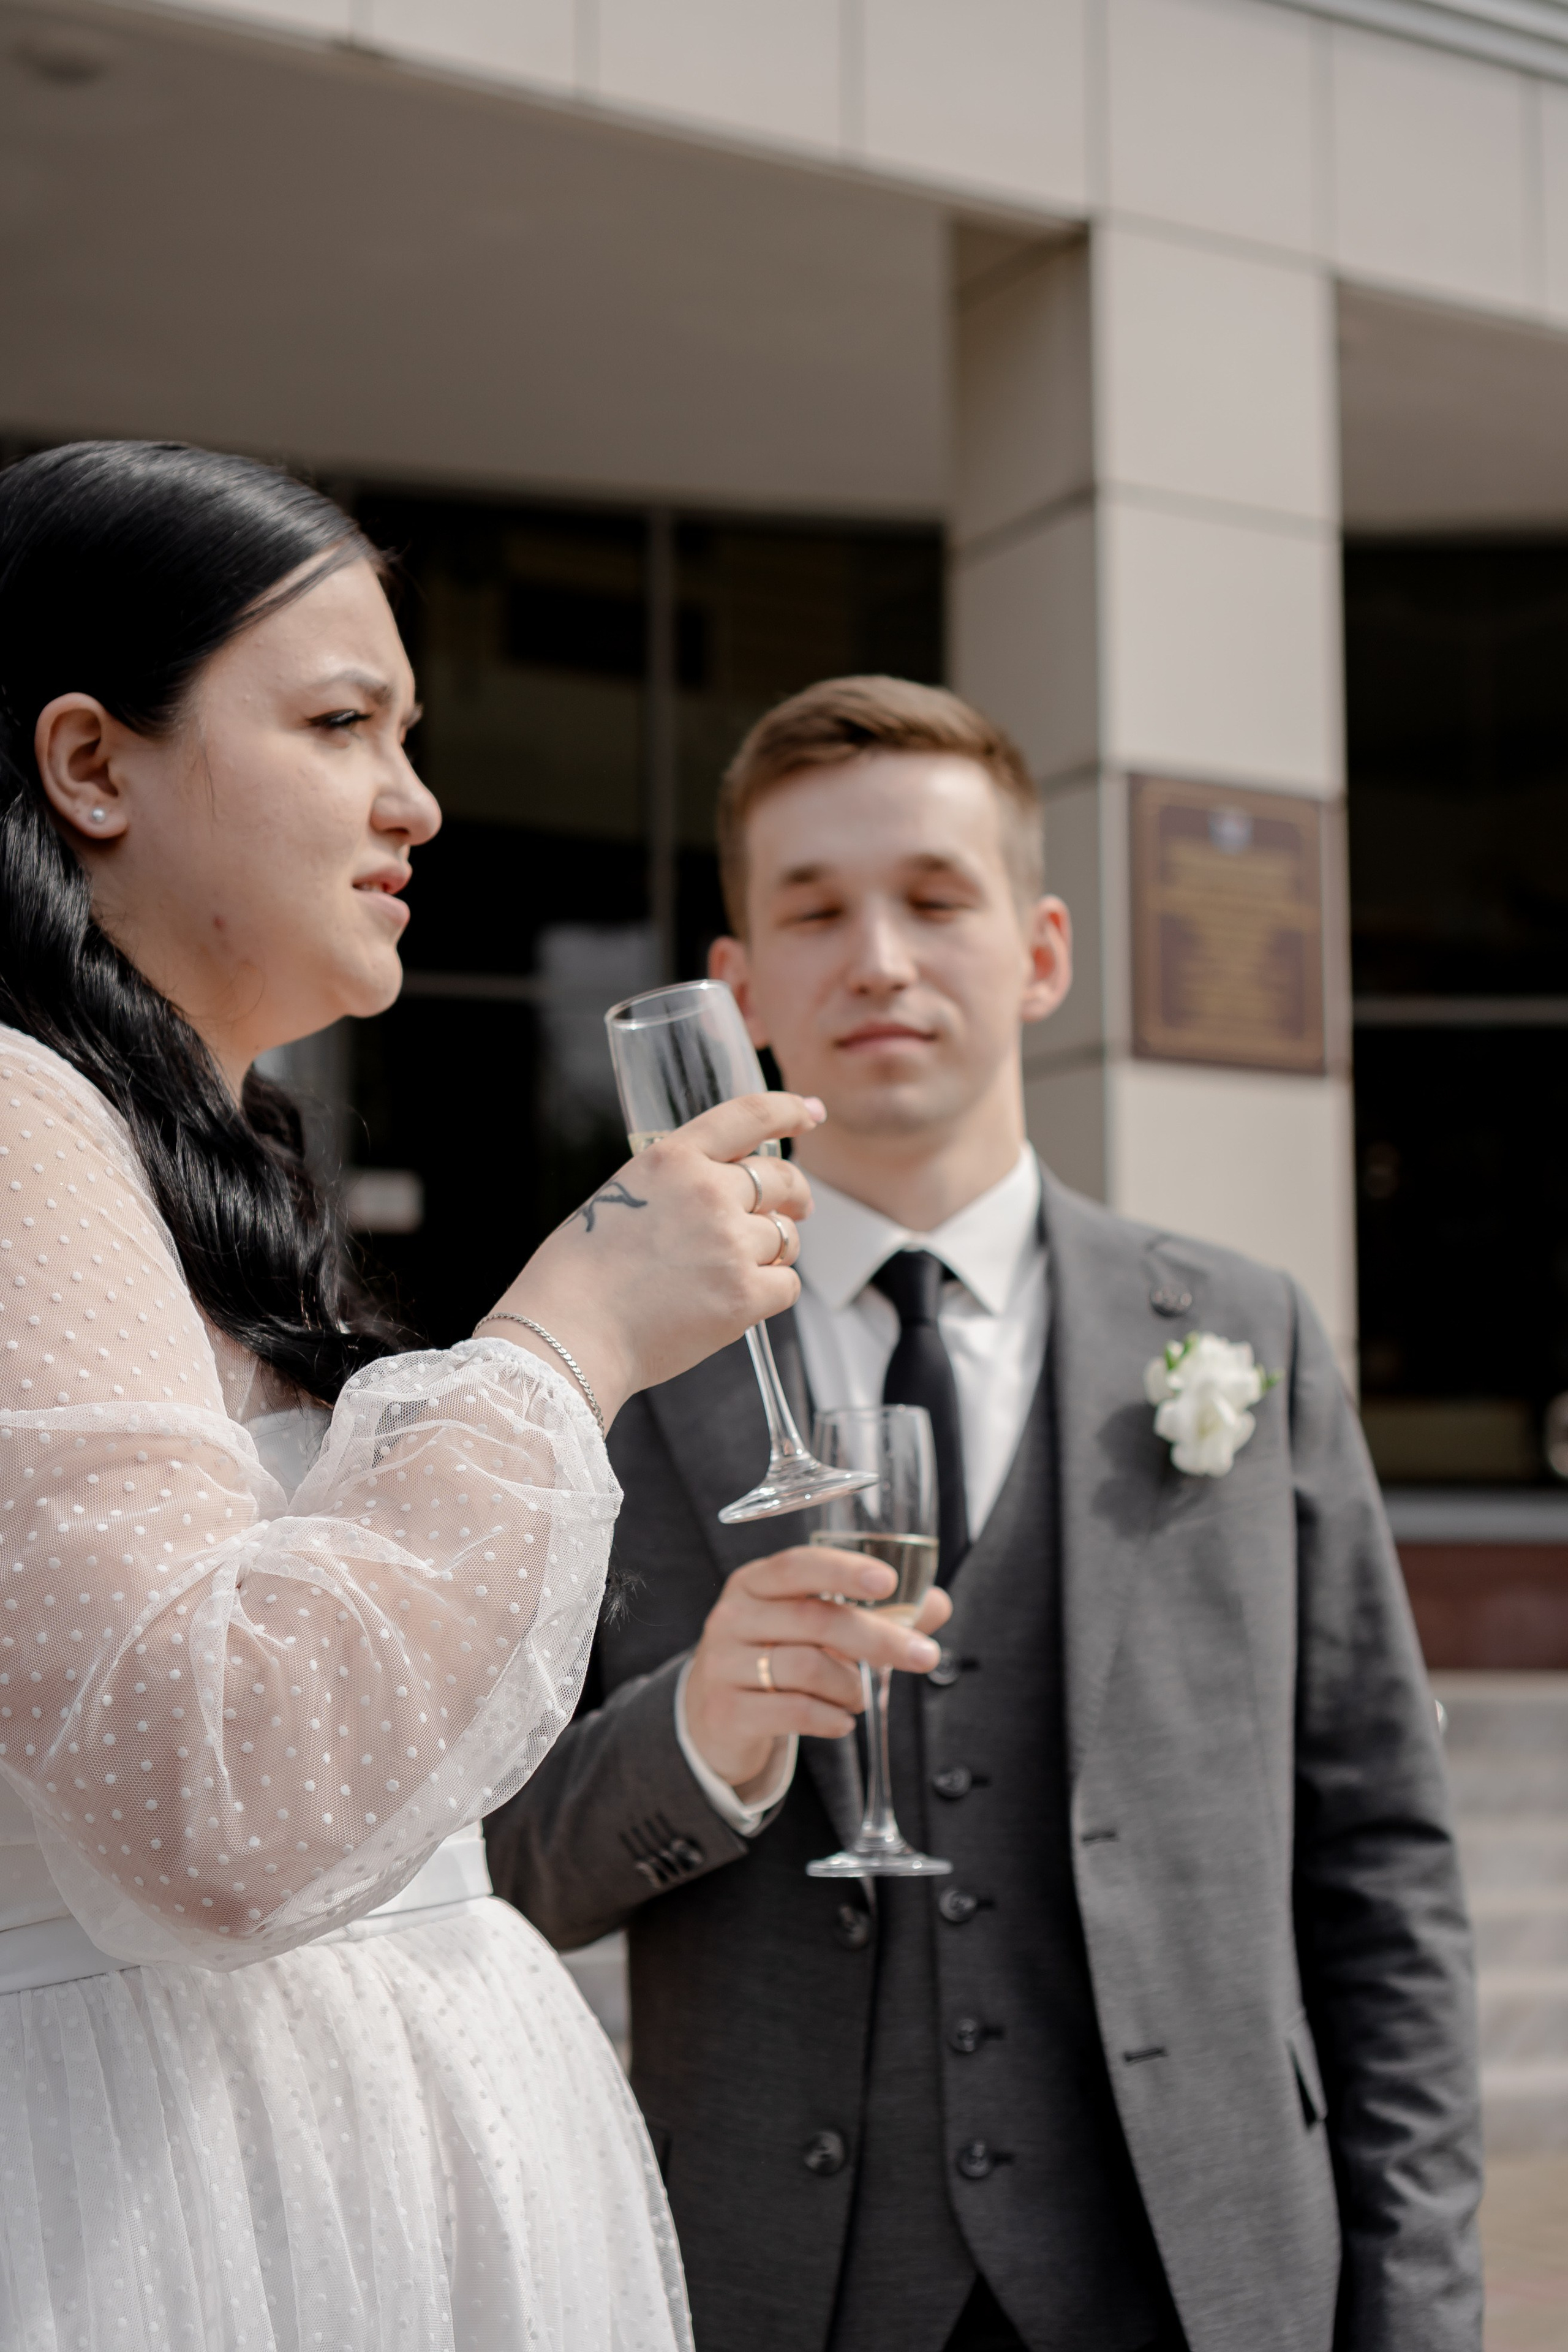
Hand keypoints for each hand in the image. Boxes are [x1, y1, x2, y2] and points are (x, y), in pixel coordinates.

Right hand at [482, 1092, 820, 1425]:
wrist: (569, 1331)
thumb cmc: (578, 1274)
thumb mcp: (621, 1196)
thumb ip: (674, 1185)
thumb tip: (721, 1195)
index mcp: (673, 1159)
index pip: (748, 1116)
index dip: (789, 1110)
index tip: (810, 1112)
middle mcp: (709, 1191)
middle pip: (781, 1178)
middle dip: (794, 1194)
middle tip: (797, 1209)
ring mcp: (730, 1243)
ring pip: (786, 1236)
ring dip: (775, 1251)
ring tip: (740, 1270)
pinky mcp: (743, 1294)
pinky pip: (787, 1284)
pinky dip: (772, 1291)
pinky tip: (740, 1300)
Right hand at [683, 1545, 954, 1791]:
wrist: (713, 1720)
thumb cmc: (774, 1660)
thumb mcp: (814, 1630)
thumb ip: (874, 1614)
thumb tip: (937, 1603)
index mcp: (754, 1583)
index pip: (798, 1565)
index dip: (843, 1570)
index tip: (887, 1582)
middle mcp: (733, 1616)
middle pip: (814, 1619)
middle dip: (878, 1638)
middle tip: (924, 1656)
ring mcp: (723, 1664)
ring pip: (806, 1667)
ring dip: (851, 1686)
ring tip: (860, 1696)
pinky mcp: (726, 1711)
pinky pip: (792, 1711)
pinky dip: (830, 1718)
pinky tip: (842, 1721)